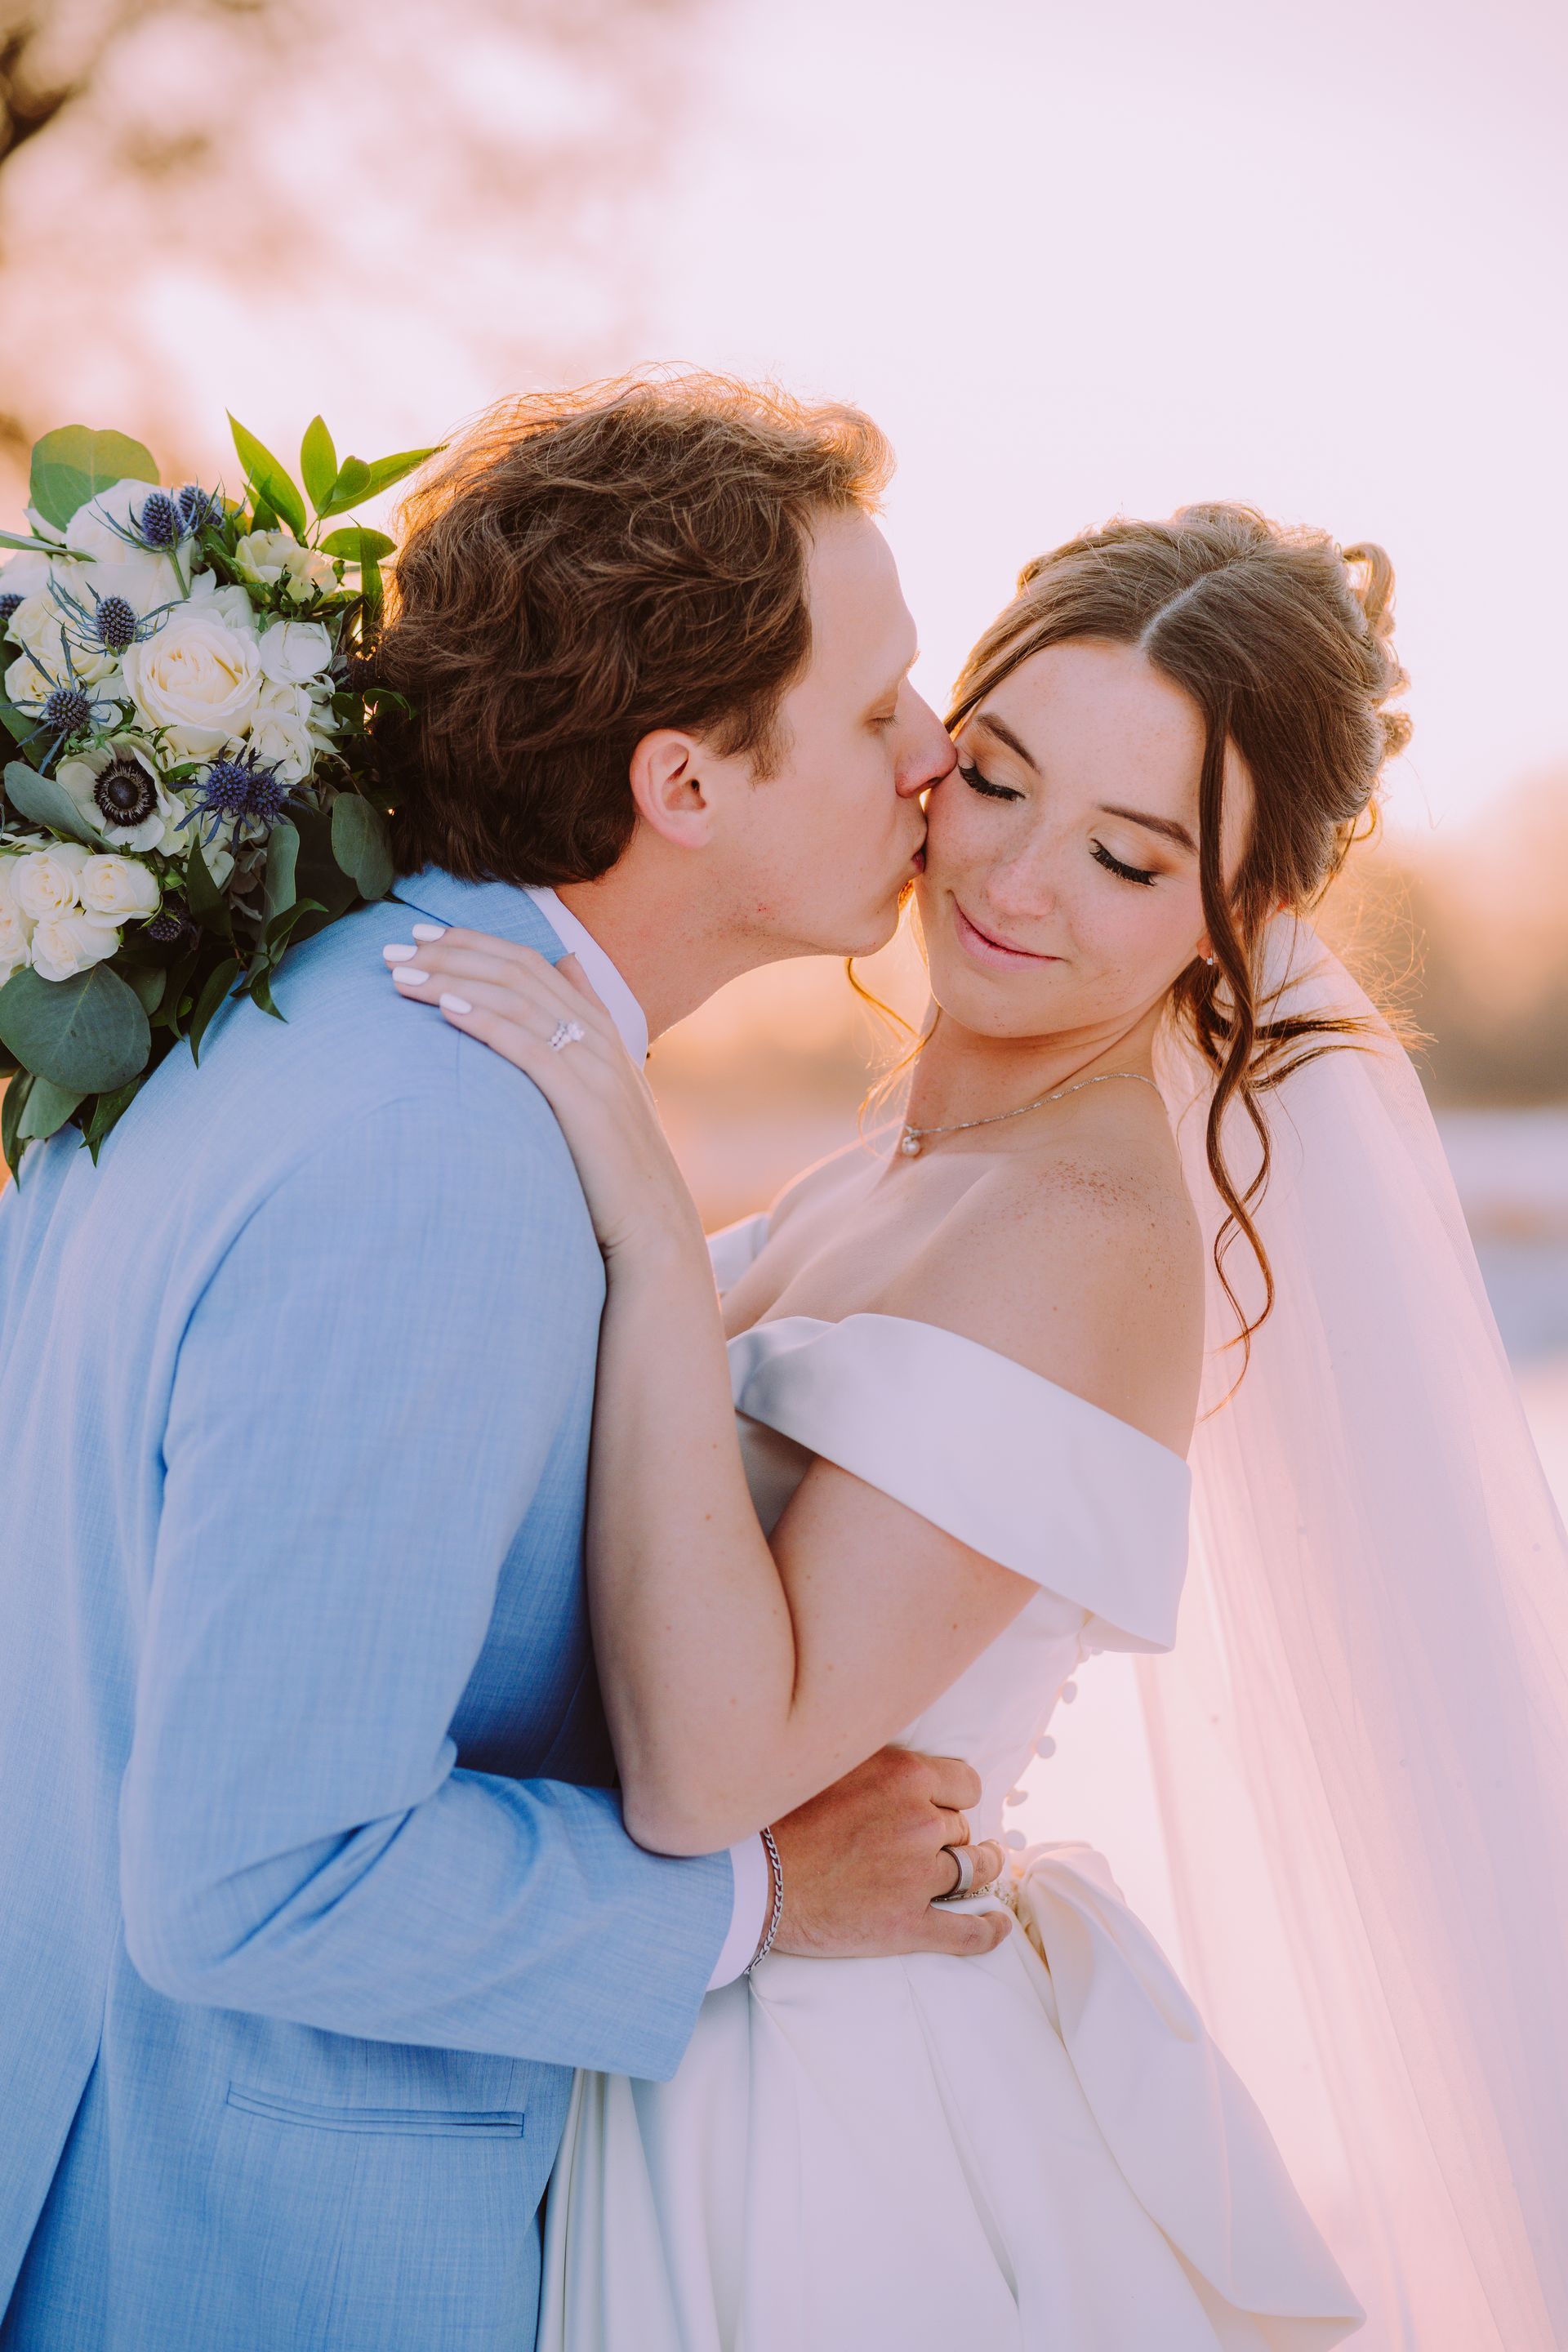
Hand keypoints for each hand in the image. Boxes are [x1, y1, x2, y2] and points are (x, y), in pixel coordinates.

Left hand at [383, 927, 703, 1265]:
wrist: (650, 1217)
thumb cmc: (616, 1156)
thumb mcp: (609, 1075)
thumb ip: (588, 1017)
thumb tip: (568, 961)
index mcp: (597, 1026)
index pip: (528, 962)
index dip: (472, 942)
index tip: (420, 935)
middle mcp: (596, 1036)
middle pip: (514, 973)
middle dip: (450, 955)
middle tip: (392, 950)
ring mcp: (591, 1065)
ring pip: (514, 1001)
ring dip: (453, 982)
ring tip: (402, 977)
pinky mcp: (582, 1101)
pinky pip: (527, 1047)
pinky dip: (485, 1022)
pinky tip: (446, 1010)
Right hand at [768, 1747, 1010, 1959]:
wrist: (752, 1877)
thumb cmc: (784, 1816)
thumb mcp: (837, 1765)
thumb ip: (882, 1765)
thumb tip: (910, 1768)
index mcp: (905, 1779)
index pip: (965, 1785)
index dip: (955, 1798)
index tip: (943, 1807)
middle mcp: (918, 1824)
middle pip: (961, 1828)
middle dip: (950, 1834)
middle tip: (927, 1842)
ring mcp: (916, 1877)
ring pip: (973, 1870)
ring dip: (978, 1869)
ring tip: (979, 1869)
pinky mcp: (906, 1925)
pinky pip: (965, 1932)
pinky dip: (988, 1931)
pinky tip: (998, 1926)